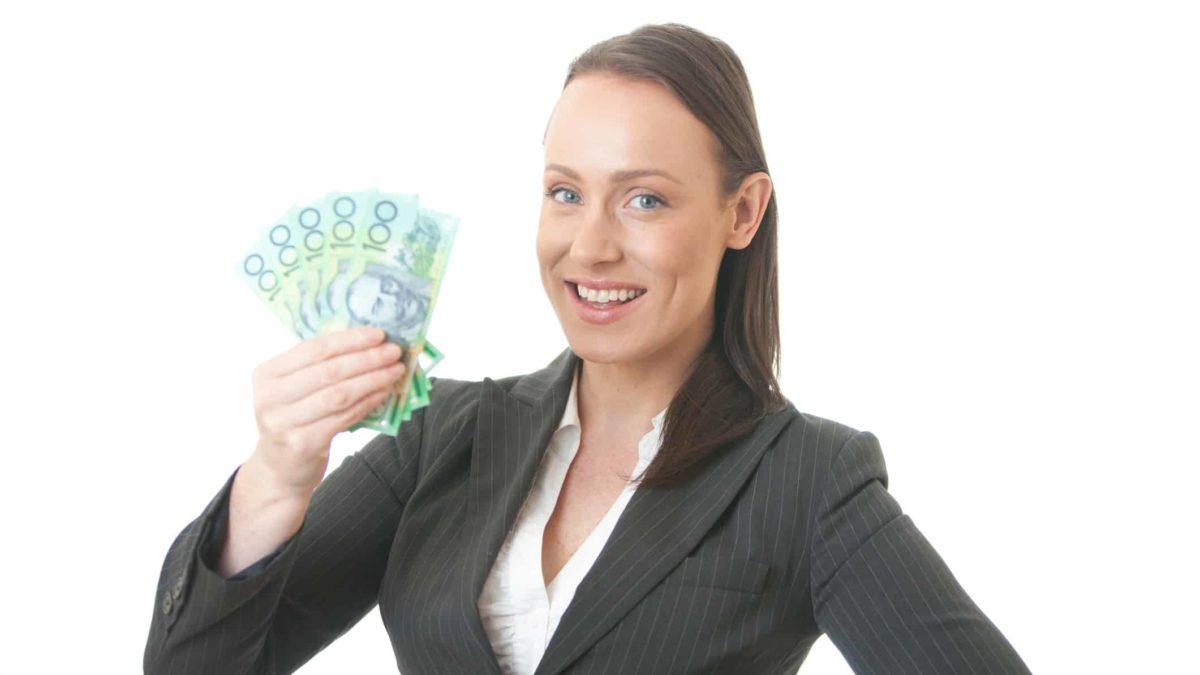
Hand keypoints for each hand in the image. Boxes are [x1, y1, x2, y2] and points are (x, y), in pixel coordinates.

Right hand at [249, 325, 406, 495]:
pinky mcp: (302, 444)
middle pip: (328, 370)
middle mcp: (269, 397)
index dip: (350, 340)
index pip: (314, 349)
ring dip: (372, 379)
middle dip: (367, 358)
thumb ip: (320, 367)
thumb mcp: (295, 389)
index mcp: (267, 374)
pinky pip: (343, 417)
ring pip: (339, 394)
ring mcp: (283, 422)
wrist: (279, 469)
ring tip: (395, 370)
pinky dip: (367, 402)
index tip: (379, 334)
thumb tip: (368, 343)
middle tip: (394, 351)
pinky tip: (384, 392)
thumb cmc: (294, 421)